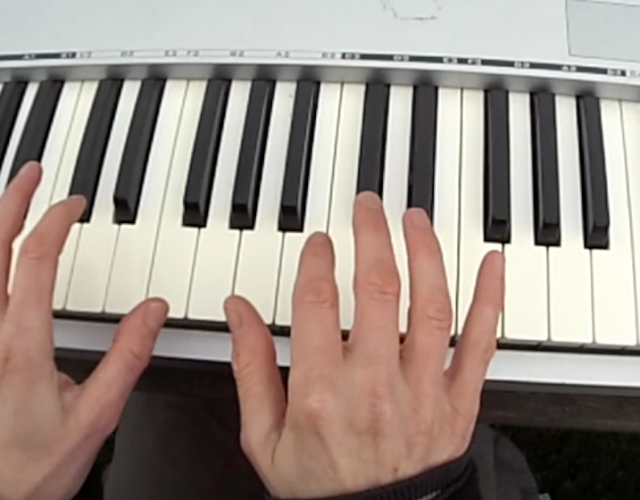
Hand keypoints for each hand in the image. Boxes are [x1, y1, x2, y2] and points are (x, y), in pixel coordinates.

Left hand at [0, 162, 168, 499]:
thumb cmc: (33, 466)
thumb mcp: (97, 414)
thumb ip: (128, 356)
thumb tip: (152, 309)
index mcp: (21, 346)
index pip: (37, 263)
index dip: (55, 223)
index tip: (75, 204)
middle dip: (12, 202)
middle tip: (33, 173)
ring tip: (11, 197)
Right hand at [225, 192, 503, 498]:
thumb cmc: (322, 487)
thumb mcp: (264, 436)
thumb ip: (250, 367)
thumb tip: (238, 311)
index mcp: (321, 392)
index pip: (317, 301)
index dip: (317, 259)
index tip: (319, 242)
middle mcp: (374, 386)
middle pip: (378, 288)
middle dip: (372, 236)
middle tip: (367, 206)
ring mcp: (422, 392)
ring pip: (431, 305)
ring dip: (425, 253)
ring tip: (415, 219)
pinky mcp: (458, 403)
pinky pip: (480, 344)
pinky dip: (490, 300)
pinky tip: (491, 265)